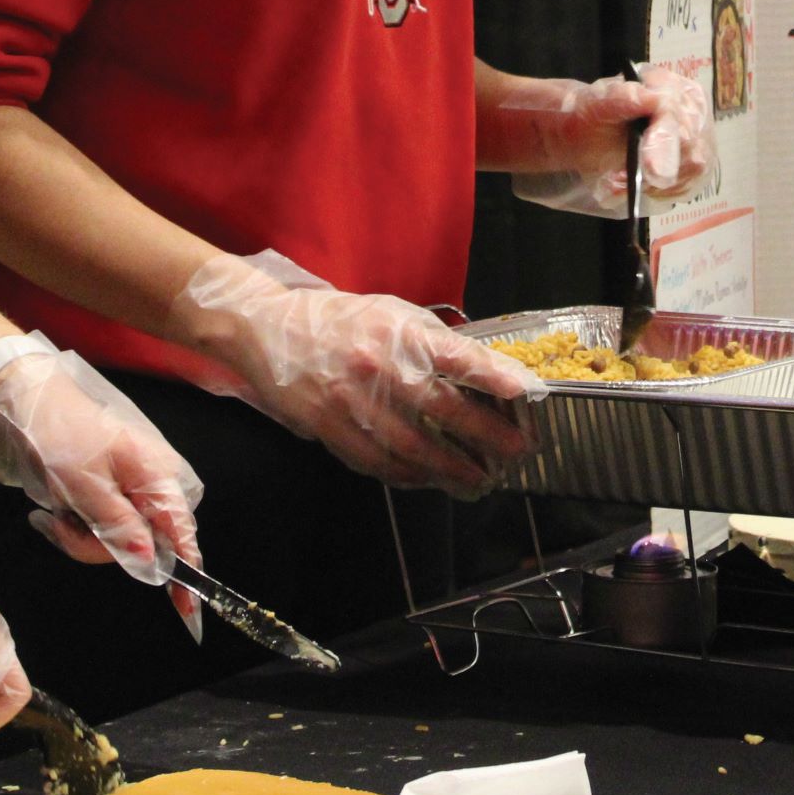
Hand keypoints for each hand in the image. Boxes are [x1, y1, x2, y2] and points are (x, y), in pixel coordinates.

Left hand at [0, 334, 204, 587]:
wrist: (25, 404)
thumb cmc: (59, 436)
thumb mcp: (85, 486)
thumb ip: (120, 528)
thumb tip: (151, 564)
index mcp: (157, 476)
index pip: (182, 534)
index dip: (186, 574)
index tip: (188, 611)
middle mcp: (151, 484)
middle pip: (144, 544)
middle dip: (102, 548)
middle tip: (64, 529)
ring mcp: (129, 489)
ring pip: (118, 541)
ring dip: (82, 537)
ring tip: (55, 514)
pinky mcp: (108, 493)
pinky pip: (101, 527)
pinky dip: (77, 527)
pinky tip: (57, 510)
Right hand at [178, 253, 544, 497]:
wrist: (267, 330)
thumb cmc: (337, 320)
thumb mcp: (389, 313)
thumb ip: (429, 341)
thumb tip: (477, 370)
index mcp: (400, 334)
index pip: (458, 357)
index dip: (495, 377)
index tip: (526, 393)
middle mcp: (380, 368)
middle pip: (445, 410)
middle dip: (487, 436)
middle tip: (516, 452)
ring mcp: (355, 402)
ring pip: (415, 447)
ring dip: (452, 469)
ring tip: (478, 481)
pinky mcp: (331, 429)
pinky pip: (379, 462)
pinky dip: (409, 475)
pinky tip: (428, 481)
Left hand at [503, 64, 715, 215]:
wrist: (573, 132)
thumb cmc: (582, 115)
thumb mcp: (592, 104)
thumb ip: (620, 100)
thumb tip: (645, 97)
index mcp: (669, 88)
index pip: (681, 118)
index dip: (667, 145)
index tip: (650, 171)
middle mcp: (686, 112)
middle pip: (695, 149)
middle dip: (662, 168)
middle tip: (630, 179)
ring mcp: (687, 139)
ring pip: (692, 171)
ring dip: (658, 183)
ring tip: (621, 180)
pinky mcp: (680, 163)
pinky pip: (683, 186)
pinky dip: (656, 192)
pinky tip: (626, 186)